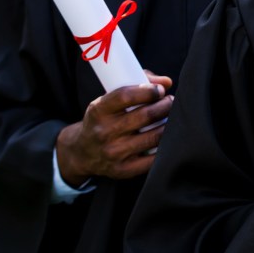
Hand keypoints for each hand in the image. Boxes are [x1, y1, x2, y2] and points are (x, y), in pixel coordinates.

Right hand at [56, 71, 172, 185]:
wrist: (82, 152)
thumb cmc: (104, 119)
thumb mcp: (109, 100)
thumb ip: (138, 85)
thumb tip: (166, 82)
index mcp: (98, 111)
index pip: (125, 96)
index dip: (148, 91)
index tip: (160, 90)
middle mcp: (104, 132)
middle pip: (145, 116)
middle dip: (165, 105)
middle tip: (171, 102)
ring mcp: (114, 153)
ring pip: (153, 136)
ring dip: (168, 125)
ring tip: (171, 118)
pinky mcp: (123, 170)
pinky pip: (153, 159)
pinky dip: (164, 147)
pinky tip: (166, 138)